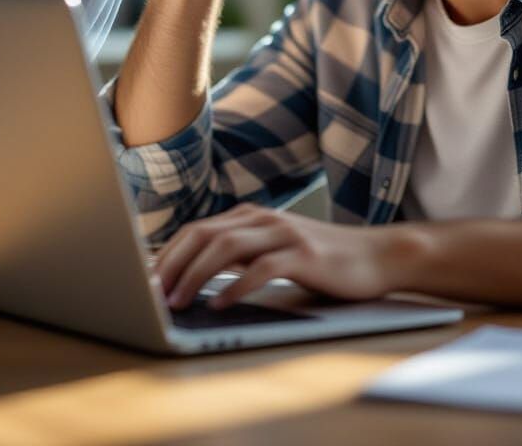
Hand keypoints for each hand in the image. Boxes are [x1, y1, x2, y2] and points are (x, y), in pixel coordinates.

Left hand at [156, 204, 401, 309]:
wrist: (377, 255)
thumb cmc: (323, 259)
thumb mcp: (275, 250)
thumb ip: (241, 256)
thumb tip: (193, 276)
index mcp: (252, 216)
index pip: (197, 230)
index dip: (166, 254)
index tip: (145, 281)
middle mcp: (264, 219)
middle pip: (204, 234)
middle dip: (171, 264)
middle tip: (150, 294)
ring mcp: (285, 234)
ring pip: (226, 247)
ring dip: (195, 276)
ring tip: (177, 302)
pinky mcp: (304, 255)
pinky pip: (261, 269)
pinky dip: (236, 287)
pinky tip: (221, 304)